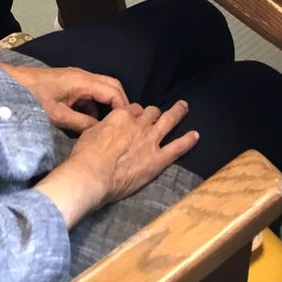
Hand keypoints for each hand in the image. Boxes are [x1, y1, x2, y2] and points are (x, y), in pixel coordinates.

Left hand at [1, 64, 127, 131]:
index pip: (113, 90)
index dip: (123, 107)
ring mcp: (76, 80)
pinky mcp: (70, 86)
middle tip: (123, 126)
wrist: (12, 85)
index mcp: (83, 80)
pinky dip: (93, 108)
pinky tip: (89, 124)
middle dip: (119, 105)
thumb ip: (81, 123)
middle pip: (111, 86)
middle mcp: (83, 77)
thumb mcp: (57, 115)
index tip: (127, 125)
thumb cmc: (33, 98)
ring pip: (101, 91)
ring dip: (106, 107)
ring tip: (108, 128)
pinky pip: (89, 95)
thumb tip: (101, 132)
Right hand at [69, 101, 198, 207]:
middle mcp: (139, 124)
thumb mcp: (90, 132)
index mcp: (122, 116)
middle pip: (151, 112)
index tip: (135, 118)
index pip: (134, 109)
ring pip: (168, 121)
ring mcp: (150, 140)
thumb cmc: (85, 155)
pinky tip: (195, 135)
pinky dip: (187, 140)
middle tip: (156, 115)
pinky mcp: (157, 159)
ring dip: (177, 112)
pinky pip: (177, 147)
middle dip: (154, 113)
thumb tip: (105, 129)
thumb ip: (104, 127)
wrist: (92, 174)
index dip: (135, 113)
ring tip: (184, 107)